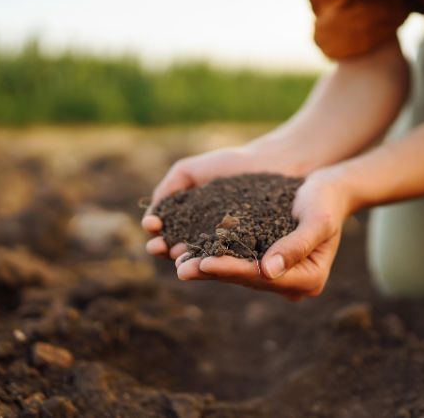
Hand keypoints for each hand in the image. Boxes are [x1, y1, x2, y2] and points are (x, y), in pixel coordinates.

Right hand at [142, 145, 299, 258]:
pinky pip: (230, 258)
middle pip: (179, 249)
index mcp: (190, 222)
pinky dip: (216, 260)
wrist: (272, 163)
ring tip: (177, 256)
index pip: (167, 232)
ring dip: (186, 259)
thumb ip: (168, 188)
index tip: (152, 226)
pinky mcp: (249, 253)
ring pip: (201, 258)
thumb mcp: (189, 171)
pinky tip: (206, 257)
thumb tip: (151, 216)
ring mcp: (227, 247)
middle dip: (165, 249)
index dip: (157, 232)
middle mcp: (206, 238)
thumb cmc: (231, 165)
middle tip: (158, 246)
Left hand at [174, 169, 350, 299]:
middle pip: (246, 279)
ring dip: (207, 268)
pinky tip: (189, 251)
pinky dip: (214, 255)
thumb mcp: (317, 219)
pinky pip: (236, 261)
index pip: (262, 277)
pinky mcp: (265, 262)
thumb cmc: (326, 201)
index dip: (232, 270)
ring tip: (178, 262)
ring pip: (237, 273)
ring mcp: (278, 275)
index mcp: (309, 279)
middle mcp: (292, 284)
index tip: (204, 263)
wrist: (328, 190)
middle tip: (180, 268)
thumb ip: (296, 245)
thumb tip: (268, 271)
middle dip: (212, 272)